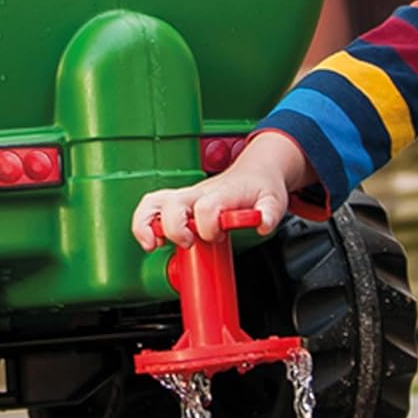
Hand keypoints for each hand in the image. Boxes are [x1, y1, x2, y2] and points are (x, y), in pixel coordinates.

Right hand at [130, 132, 309, 248]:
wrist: (254, 172)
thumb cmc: (259, 186)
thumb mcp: (274, 200)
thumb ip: (270, 213)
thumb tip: (262, 225)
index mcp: (221, 193)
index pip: (206, 208)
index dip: (208, 227)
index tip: (218, 238)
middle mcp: (198, 193)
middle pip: (171, 204)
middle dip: (175, 229)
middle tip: (189, 244)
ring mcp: (185, 196)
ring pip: (152, 202)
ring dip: (146, 224)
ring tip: (152, 244)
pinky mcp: (177, 201)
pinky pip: (150, 207)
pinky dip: (143, 224)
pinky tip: (152, 241)